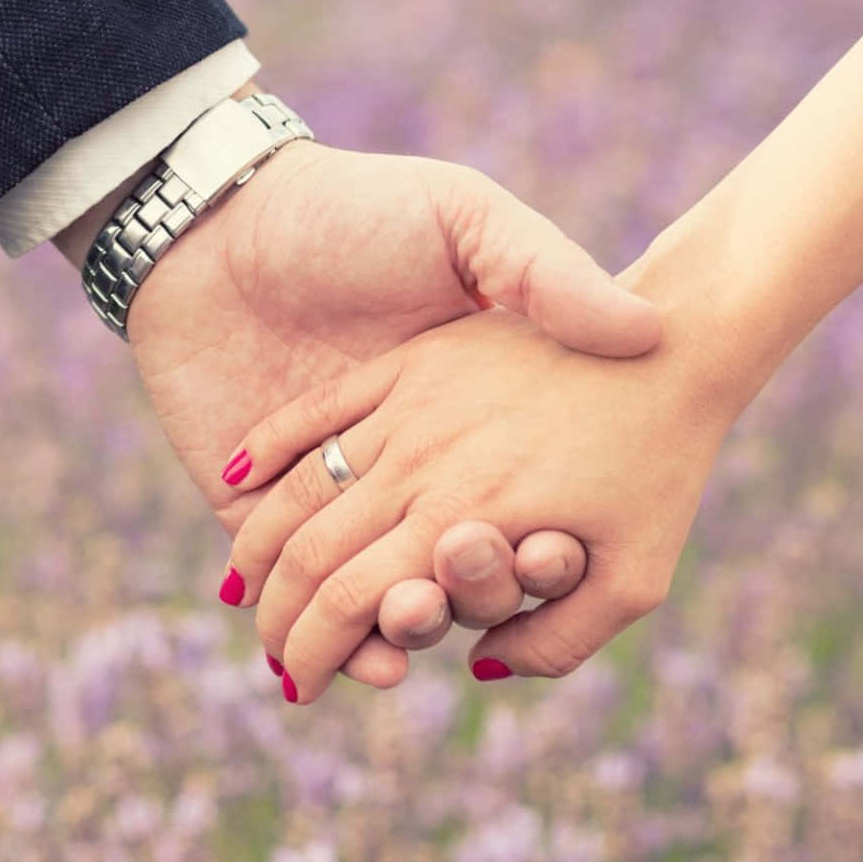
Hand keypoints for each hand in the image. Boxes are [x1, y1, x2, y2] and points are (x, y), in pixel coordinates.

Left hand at [105, 139, 661, 685]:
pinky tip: (377, 655)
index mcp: (451, 415)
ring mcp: (323, 488)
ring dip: (406, 629)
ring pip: (375, 591)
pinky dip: (340, 636)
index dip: (543, 541)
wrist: (220, 210)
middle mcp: (396, 464)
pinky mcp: (245, 504)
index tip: (564, 552)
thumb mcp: (467, 220)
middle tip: (490, 602)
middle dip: (474, 595)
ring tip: (427, 636)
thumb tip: (642, 326)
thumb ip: (547, 270)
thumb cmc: (354, 206)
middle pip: (445, 564)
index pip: (509, 503)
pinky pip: (305, 591)